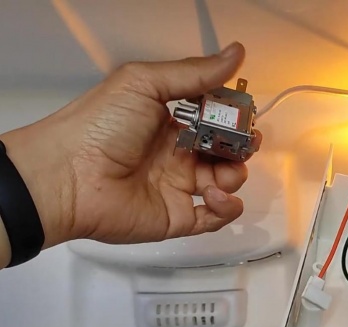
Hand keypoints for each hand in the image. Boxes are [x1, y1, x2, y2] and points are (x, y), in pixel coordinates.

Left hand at [0, 42, 258, 248]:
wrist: (67, 176)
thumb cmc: (99, 126)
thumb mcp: (144, 84)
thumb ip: (193, 73)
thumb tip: (235, 53)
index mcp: (170, 122)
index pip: (214, 118)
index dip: (233, 116)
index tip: (244, 112)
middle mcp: (176, 154)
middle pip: (225, 151)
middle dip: (241, 146)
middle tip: (245, 141)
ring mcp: (178, 186)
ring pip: (226, 182)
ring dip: (235, 174)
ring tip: (226, 169)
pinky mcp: (178, 217)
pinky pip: (215, 217)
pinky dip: (226, 207)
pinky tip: (214, 194)